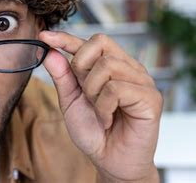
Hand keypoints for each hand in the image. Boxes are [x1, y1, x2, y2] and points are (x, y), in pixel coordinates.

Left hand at [39, 31, 162, 182]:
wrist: (109, 160)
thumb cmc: (93, 131)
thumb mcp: (70, 100)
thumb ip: (62, 75)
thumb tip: (49, 51)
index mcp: (110, 66)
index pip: (90, 41)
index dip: (66, 37)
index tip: (44, 36)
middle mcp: (128, 68)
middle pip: (100, 43)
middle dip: (82, 68)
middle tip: (85, 94)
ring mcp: (142, 81)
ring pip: (107, 65)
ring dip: (93, 92)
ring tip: (99, 111)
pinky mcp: (151, 97)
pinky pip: (117, 88)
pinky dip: (104, 107)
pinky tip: (107, 120)